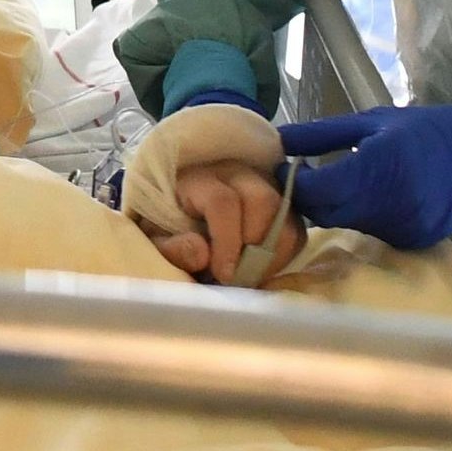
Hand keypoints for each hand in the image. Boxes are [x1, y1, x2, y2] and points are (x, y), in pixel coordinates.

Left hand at [121, 101, 286, 283]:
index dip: (227, 242)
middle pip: (263, 201)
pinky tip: (263, 270)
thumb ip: (171, 247)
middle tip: (240, 276)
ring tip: (251, 276)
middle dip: (255, 246)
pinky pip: (296, 227)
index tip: (224, 275)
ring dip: (274, 253)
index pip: (222, 201)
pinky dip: (285, 254)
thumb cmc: (164, 223)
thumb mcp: (155, 237)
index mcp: (199, 177)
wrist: (177, 208)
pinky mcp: (281, 202)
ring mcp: (263, 184)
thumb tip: (202, 255)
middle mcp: (236, 173)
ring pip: (286, 214)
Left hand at [277, 103, 451, 249]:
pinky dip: (363, 217)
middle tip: (307, 176)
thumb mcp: (373, 122)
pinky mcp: (412, 241)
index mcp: (377, 168)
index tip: (284, 168)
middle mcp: (388, 205)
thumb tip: (279, 141)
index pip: (317, 192)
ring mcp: (401, 228)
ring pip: (346, 224)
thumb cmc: (426, 130)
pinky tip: (373, 196)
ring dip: (336, 207)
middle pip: (326, 214)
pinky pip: (371, 232)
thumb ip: (322, 135)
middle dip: (310, 198)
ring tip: (341, 182)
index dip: (294, 182)